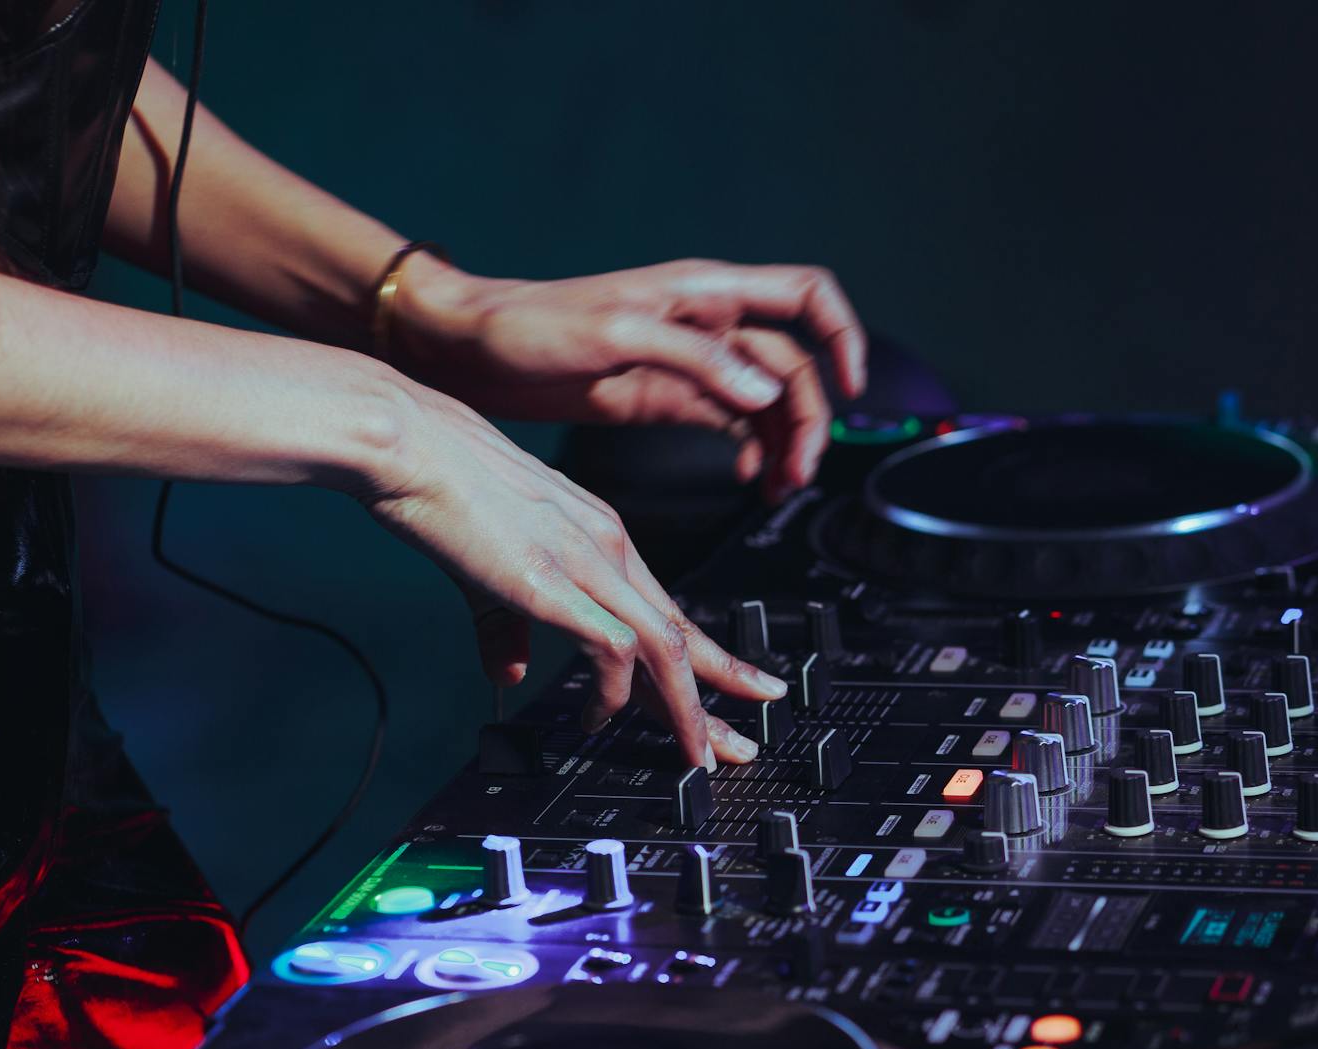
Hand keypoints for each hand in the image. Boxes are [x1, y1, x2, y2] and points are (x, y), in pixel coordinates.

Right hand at [360, 375, 785, 766]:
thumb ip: (507, 625)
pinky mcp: (553, 581)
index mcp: (600, 535)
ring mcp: (585, 561)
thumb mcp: (487, 566)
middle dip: (721, 693)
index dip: (707, 660)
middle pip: (683, 634)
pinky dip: (614, 692)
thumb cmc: (439, 484)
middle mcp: (607, 545)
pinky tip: (598, 718)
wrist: (405, 441)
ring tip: (696, 754)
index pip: (668, 612)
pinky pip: (612, 648)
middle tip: (741, 744)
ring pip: (665, 646)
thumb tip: (514, 671)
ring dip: (686, 708)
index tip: (738, 691)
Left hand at [394, 256, 868, 502]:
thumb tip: (763, 391)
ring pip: (767, 400)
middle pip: (794, 365)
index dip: (841, 336)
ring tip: (781, 487)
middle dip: (810, 418)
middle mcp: (706, 323)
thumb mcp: (613, 336)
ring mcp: (689, 361)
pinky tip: (749, 478)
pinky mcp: (665, 394)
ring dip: (784, 442)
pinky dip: (752, 451)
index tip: (852, 386)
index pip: (806, 296)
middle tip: (800, 471)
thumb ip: (694, 359)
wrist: (466, 347)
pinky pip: (732, 422)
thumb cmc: (524, 325)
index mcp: (703, 292)